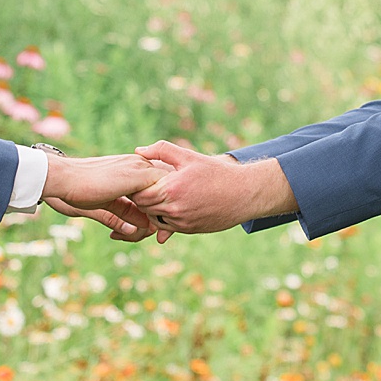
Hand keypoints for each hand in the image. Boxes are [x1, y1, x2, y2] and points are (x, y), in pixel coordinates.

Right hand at [40, 153, 167, 237]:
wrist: (64, 178)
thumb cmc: (79, 189)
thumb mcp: (108, 205)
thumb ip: (126, 214)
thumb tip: (143, 229)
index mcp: (134, 169)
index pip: (158, 188)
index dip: (160, 210)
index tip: (157, 230)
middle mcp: (141, 165)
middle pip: (166, 192)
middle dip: (163, 217)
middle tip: (160, 237)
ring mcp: (141, 169)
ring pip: (165, 194)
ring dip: (160, 218)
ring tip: (149, 235)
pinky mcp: (139, 176)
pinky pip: (161, 194)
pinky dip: (158, 213)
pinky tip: (148, 228)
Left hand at [128, 142, 297, 239]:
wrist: (243, 194)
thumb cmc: (216, 173)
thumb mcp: (189, 156)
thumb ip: (162, 150)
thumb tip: (138, 150)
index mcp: (171, 189)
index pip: (139, 194)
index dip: (137, 187)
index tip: (141, 178)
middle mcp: (174, 209)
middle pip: (144, 208)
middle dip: (142, 198)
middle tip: (146, 187)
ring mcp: (182, 222)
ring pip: (153, 219)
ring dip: (152, 210)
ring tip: (158, 196)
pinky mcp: (189, 230)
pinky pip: (168, 227)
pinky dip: (164, 218)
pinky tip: (171, 205)